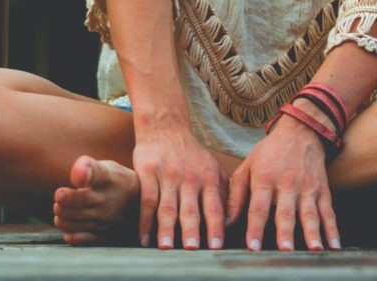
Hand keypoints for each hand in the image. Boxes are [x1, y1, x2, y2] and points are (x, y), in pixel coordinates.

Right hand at [133, 117, 227, 249]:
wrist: (166, 126)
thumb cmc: (191, 153)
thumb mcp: (212, 167)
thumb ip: (222, 192)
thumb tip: (231, 220)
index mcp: (208, 178)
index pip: (214, 206)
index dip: (215, 227)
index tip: (217, 246)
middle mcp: (189, 178)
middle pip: (190, 209)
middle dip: (192, 230)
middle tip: (193, 249)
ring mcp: (168, 175)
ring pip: (167, 207)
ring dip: (166, 229)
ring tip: (167, 247)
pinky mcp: (148, 172)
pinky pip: (147, 200)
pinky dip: (145, 221)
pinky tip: (145, 238)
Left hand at [227, 111, 340, 250]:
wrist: (300, 130)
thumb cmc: (270, 151)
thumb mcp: (247, 166)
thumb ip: (236, 195)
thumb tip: (225, 221)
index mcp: (265, 178)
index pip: (258, 207)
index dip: (255, 228)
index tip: (254, 246)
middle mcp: (287, 183)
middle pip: (285, 212)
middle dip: (286, 232)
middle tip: (285, 250)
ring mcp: (307, 187)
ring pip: (310, 213)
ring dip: (312, 233)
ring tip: (314, 249)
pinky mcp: (323, 189)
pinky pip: (328, 212)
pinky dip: (332, 230)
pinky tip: (334, 245)